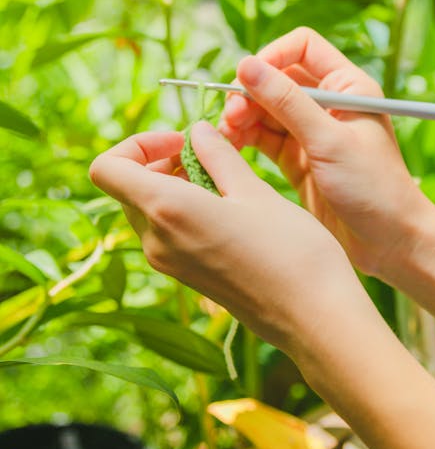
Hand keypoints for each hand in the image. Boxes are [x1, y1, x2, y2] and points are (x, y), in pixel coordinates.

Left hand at [89, 121, 360, 355]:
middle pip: (126, 187)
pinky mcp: (184, 276)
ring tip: (220, 178)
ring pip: (146, 208)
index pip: (106, 168)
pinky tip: (226, 206)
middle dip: (158, 162)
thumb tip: (196, 132)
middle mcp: (155, 241)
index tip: (179, 143)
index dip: (136, 144)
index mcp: (167, 211)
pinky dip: (182, 208)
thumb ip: (218, 156)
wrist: (314, 317)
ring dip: (172, 184)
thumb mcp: (254, 191)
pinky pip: (165, 231)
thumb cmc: (292, 251)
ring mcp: (168, 263)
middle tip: (203, 154)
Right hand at [220, 27, 428, 278]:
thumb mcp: (329, 141)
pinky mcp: (298, 160)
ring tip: (225, 135)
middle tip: (231, 117)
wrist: (390, 244)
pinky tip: (228, 146)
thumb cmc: (374, 188)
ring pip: (265, 110)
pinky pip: (264, 138)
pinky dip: (244, 139)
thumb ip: (286, 103)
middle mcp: (328, 104)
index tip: (247, 79)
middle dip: (250, 93)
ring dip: (242, 117)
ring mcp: (311, 133)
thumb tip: (246, 66)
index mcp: (347, 87)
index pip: (302, 48)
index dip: (272, 56)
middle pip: (277, 79)